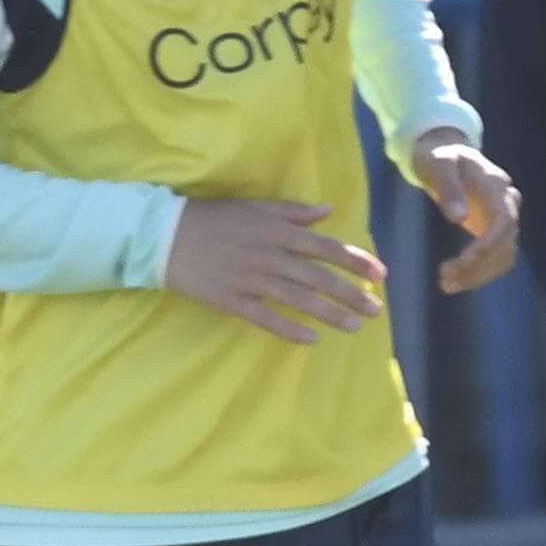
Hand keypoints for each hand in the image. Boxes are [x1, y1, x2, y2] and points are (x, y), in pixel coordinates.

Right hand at [164, 197, 383, 343]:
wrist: (165, 236)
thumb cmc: (212, 218)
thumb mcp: (254, 206)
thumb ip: (292, 211)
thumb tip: (328, 210)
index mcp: (276, 230)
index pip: (325, 247)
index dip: (355, 261)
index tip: (380, 275)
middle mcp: (269, 255)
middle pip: (319, 278)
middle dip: (351, 295)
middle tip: (375, 310)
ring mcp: (251, 279)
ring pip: (299, 300)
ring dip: (330, 314)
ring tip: (354, 327)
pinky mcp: (233, 301)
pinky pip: (267, 318)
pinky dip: (290, 329)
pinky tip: (312, 339)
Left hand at [412, 131, 521, 292]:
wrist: (448, 155)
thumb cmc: (441, 156)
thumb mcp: (439, 164)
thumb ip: (448, 188)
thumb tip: (458, 219)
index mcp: (496, 185)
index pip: (503, 220)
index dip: (487, 245)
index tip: (463, 262)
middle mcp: (508, 203)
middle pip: (505, 243)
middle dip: (478, 266)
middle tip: (445, 278)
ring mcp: (505, 219)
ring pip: (504, 257)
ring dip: (479, 275)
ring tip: (446, 284)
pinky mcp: (496, 232)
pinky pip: (496, 259)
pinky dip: (479, 274)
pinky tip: (455, 281)